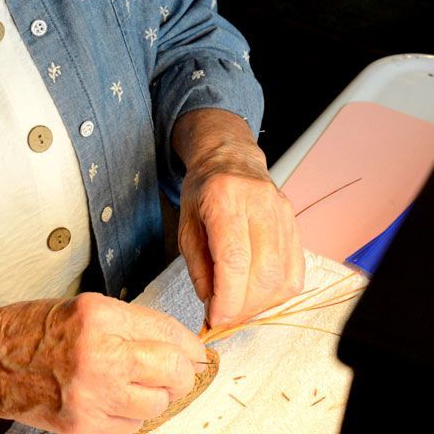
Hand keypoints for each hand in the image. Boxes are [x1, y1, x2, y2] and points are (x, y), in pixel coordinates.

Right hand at [0, 293, 206, 433]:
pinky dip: (131, 416)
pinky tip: (115, 400)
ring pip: (157, 404)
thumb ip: (128, 323)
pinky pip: (131, 428)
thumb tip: (171, 340)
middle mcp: (98, 355)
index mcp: (98, 317)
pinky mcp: (83, 427)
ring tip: (137, 384)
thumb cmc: (29, 330)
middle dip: (181, 372)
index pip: (166, 331)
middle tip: (176, 369)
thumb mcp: (84, 308)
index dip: (189, 343)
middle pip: (173, 371)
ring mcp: (91, 395)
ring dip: (155, 396)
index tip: (196, 350)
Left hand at [172, 110, 303, 327]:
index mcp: (225, 198)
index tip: (216, 318)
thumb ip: (197, 267)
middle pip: (263, 272)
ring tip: (238, 305)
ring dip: (260, 304)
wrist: (230, 160)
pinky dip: (277, 293)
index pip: (234, 259)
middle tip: (224, 315)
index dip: (228, 298)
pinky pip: (295, 272)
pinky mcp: (295, 224)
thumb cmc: (203, 191)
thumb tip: (213, 306)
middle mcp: (259, 203)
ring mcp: (282, 213)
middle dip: (243, 306)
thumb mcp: (185, 225)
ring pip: (282, 276)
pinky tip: (257, 293)